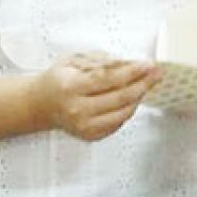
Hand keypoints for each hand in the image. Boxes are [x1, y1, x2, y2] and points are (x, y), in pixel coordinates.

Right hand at [32, 54, 160, 141]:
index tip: (148, 65)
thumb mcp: (74, 62)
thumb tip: (128, 63)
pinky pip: (118, 123)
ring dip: (138, 98)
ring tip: (144, 85)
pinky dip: (127, 110)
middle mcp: (76, 109)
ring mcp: (83, 125)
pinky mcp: (90, 135)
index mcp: (70, 87)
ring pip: (123, 112)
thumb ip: (100, 61)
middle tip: (155, 74)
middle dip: (142, 84)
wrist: (41, 104)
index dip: (132, 72)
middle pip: (120, 97)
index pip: (108, 79)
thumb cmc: (59, 80)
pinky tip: (129, 99)